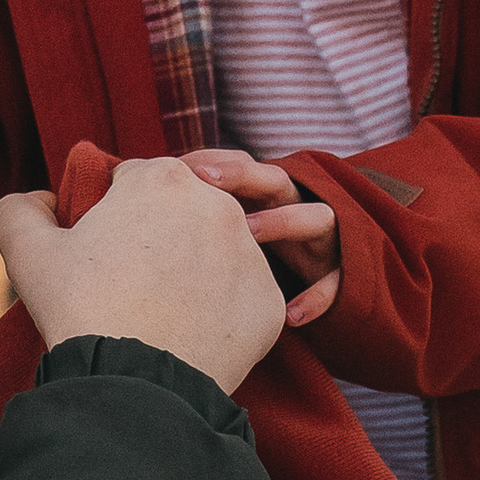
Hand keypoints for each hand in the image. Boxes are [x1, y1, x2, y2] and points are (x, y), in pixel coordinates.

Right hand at [0, 158, 291, 395]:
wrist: (135, 387)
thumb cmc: (81, 312)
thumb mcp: (26, 252)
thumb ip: (18, 208)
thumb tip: (40, 200)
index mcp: (162, 178)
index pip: (135, 181)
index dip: (114, 214)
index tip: (105, 251)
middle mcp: (218, 205)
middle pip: (183, 213)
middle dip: (161, 237)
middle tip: (131, 283)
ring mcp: (251, 254)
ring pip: (218, 253)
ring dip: (194, 271)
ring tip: (161, 312)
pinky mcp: (269, 303)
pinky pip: (242, 300)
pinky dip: (220, 315)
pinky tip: (191, 335)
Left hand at [179, 146, 341, 330]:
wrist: (317, 289)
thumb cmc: (257, 260)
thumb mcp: (230, 233)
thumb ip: (196, 221)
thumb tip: (136, 208)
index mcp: (266, 196)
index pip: (242, 166)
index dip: (212, 163)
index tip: (174, 167)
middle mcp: (297, 208)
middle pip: (275, 179)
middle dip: (241, 176)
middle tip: (204, 181)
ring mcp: (321, 239)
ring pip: (316, 218)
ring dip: (283, 222)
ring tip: (248, 235)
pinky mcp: (344, 272)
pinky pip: (337, 280)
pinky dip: (318, 297)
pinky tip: (292, 316)